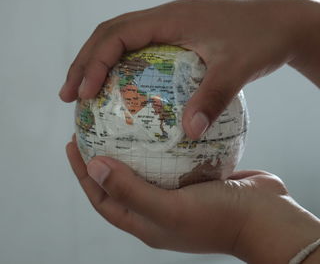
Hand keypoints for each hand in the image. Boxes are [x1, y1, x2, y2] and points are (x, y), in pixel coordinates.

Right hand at [59, 0, 319, 138]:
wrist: (281, 23)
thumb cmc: (261, 39)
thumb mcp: (237, 68)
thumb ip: (212, 99)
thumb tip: (188, 133)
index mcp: (169, 19)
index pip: (116, 35)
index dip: (93, 62)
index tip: (81, 93)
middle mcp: (162, 19)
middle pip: (107, 35)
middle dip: (82, 63)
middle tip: (67, 96)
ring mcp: (166, 27)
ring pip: (118, 41)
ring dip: (95, 64)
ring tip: (82, 94)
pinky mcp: (173, 38)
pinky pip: (136, 51)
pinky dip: (118, 69)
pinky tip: (117, 93)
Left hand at [66, 137, 319, 262]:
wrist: (267, 218)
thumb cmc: (217, 219)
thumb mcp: (169, 209)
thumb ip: (130, 190)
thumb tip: (94, 167)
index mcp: (145, 221)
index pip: (102, 197)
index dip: (83, 173)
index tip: (73, 143)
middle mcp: (157, 208)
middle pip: (120, 180)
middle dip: (102, 157)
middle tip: (93, 126)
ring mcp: (176, 192)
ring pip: (145, 166)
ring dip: (131, 145)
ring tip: (121, 118)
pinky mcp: (195, 177)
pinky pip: (171, 156)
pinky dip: (162, 140)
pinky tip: (160, 119)